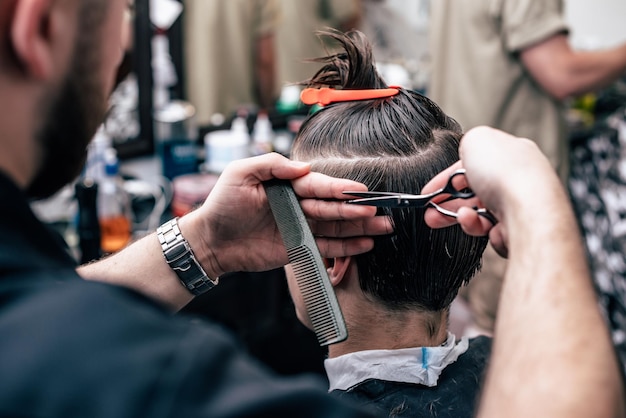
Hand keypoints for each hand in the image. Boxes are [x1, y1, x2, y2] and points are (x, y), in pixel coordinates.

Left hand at [183, 153, 391, 276]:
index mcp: (287, 185)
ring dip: (359, 227)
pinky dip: (346, 247)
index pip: (318, 186)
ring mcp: (300, 227)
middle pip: (332, 207)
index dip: (339, 189)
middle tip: (378, 209)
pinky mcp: (298, 248)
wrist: (210, 241)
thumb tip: (303, 167)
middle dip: (356, 208)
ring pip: (335, 227)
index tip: (359, 190)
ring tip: (383, 226)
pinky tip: (365, 243)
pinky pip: (326, 248)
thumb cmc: (222, 204)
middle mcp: (298, 205)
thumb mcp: (240, 174)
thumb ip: (271, 164)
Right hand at [423, 126, 561, 257]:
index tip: (431, 189)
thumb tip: (465, 154)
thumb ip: (467, 144)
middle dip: (448, 201)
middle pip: (475, 191)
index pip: (475, 165)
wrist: (530, 211)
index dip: (449, 176)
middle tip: (430, 210)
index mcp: (512, 153)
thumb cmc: (507, 174)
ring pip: (480, 212)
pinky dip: (476, 226)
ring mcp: (520, 205)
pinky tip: (471, 222)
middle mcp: (519, 178)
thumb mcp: (476, 140)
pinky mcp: (519, 229)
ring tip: (444, 218)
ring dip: (460, 215)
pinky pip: (490, 230)